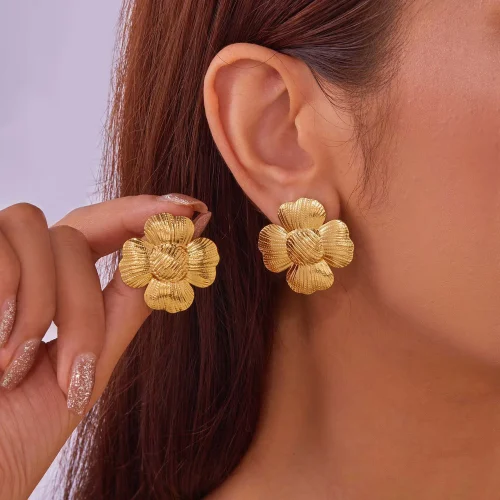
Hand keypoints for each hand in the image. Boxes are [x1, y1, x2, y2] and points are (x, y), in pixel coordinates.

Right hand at [0, 194, 209, 498]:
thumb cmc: (19, 431)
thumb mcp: (89, 366)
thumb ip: (128, 306)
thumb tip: (176, 252)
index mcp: (59, 287)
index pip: (105, 228)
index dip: (146, 213)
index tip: (191, 210)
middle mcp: (26, 269)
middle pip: (77, 234)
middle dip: (85, 304)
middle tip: (78, 369)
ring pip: (44, 232)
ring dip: (45, 306)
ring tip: (18, 367)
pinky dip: (9, 296)